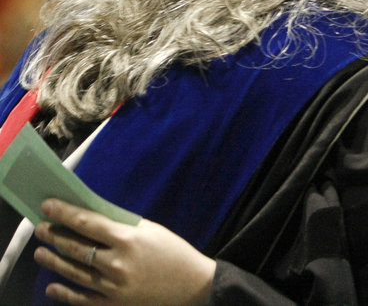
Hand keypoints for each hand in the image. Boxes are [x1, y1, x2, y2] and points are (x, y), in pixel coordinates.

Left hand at [33, 199, 215, 304]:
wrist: (193, 286)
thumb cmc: (173, 253)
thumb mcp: (150, 231)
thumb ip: (122, 226)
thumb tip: (91, 219)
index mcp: (128, 239)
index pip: (87, 223)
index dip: (64, 213)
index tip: (48, 205)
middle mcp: (117, 263)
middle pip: (75, 247)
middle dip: (54, 235)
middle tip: (40, 228)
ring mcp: (113, 287)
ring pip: (73, 272)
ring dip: (53, 261)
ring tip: (40, 252)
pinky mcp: (114, 305)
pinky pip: (81, 299)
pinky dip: (64, 293)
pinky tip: (52, 287)